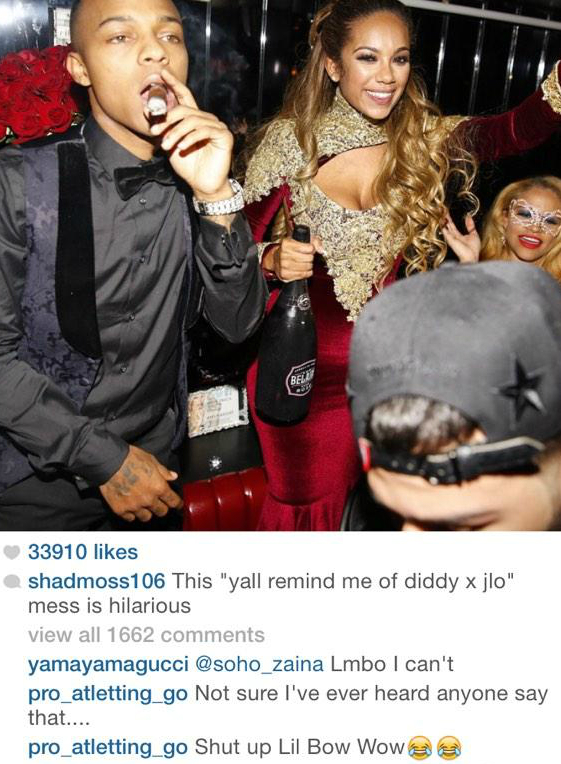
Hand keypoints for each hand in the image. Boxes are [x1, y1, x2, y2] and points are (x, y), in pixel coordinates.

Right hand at [99, 445, 182, 522]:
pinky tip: (131, 506)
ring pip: (146, 517)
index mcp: (158, 487)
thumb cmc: (130, 458)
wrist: (108, 462)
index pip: (173, 501)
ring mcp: (134, 506)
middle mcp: (148, 499)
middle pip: (161, 512)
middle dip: (162, 507)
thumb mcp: (151, 460)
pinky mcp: (120, 509)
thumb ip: (163, 471)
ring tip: (143, 505)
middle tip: (159, 503)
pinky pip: (130, 518)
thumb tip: (173, 476)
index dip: (177, 503)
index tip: (177, 504)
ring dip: (147, 512)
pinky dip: (132, 514)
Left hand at [149, 69, 232, 197]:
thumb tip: (148, 111)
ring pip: (192, 121)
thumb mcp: (170, 145)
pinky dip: (190, 138)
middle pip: (185, 109)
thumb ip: (163, 129)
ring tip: (166, 146)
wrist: (202, 185)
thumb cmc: (188, 166)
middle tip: (154, 133)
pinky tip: (182, 147)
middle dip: (167, 120)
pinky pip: (203, 131)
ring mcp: (217, 126)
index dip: (174, 84)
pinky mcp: (224, 136)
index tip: (162, 73)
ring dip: (175, 133)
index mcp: (195, 119)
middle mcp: (207, 119)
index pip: (185, 96)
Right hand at [262, 234, 321, 281]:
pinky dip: (306, 273)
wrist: (276, 259)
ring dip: (309, 266)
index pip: (309, 248)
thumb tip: (321, 250)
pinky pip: (302, 275)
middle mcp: (283, 254)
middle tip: (307, 257)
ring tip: (305, 263)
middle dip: (310, 258)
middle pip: (308, 258)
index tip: (309, 249)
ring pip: (306, 267)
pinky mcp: (285, 274)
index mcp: (287, 243)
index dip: (312, 249)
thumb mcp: (301, 240)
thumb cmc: (291, 249)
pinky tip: (303, 270)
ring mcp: (283, 265)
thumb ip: (314, 241)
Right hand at [441, 213, 480, 263]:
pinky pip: (445, 230)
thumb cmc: (473, 249)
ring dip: (442, 220)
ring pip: (445, 227)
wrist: (472, 256)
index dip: (450, 220)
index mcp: (459, 236)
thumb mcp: (474, 234)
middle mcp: (453, 237)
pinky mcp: (450, 239)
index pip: (453, 226)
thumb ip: (470, 226)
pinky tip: (440, 219)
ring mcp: (451, 238)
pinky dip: (442, 225)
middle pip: (448, 225)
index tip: (447, 214)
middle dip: (445, 218)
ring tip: (439, 212)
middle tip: (442, 210)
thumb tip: (468, 217)